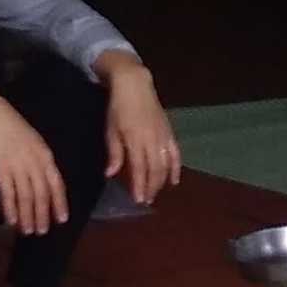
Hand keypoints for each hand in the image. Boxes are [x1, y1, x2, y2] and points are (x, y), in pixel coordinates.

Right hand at [0, 92, 68, 237]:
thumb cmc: (16, 131)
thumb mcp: (36, 144)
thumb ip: (42, 164)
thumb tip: (46, 184)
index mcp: (45, 157)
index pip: (56, 185)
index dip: (59, 203)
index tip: (62, 219)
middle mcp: (34, 164)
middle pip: (41, 194)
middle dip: (42, 214)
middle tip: (42, 231)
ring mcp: (17, 167)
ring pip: (25, 197)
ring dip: (27, 216)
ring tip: (28, 230)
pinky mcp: (0, 169)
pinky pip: (7, 193)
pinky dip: (9, 208)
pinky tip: (11, 220)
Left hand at [100, 58, 180, 206]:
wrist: (135, 85)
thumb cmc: (118, 108)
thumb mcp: (111, 130)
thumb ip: (114, 153)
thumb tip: (111, 174)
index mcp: (135, 139)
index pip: (140, 168)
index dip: (140, 185)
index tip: (137, 200)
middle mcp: (152, 140)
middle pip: (155, 170)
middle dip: (151, 187)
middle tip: (145, 201)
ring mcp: (163, 136)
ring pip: (166, 164)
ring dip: (161, 181)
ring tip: (155, 194)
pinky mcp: (169, 132)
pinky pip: (176, 154)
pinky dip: (176, 168)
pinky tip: (174, 181)